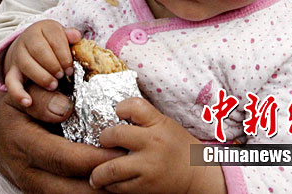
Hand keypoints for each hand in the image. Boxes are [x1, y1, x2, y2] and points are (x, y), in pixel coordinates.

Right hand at [0, 82, 124, 193]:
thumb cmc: (15, 108)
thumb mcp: (22, 94)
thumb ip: (42, 97)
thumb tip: (66, 108)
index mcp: (23, 143)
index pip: (63, 158)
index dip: (93, 158)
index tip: (119, 152)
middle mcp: (27, 172)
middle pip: (69, 189)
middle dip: (101, 186)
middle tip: (128, 173)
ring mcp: (33, 186)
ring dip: (96, 193)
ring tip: (123, 181)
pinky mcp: (40, 192)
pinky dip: (88, 193)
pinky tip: (108, 184)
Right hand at [4, 20, 80, 106]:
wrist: (30, 45)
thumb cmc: (52, 42)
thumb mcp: (62, 35)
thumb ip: (70, 36)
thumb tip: (76, 36)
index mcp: (43, 28)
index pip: (53, 37)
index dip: (63, 53)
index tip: (70, 68)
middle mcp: (27, 39)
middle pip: (38, 49)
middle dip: (53, 65)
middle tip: (63, 76)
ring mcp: (18, 55)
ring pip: (26, 64)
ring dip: (41, 76)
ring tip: (54, 85)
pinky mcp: (12, 70)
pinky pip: (11, 81)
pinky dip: (18, 93)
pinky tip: (28, 102)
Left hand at [90, 98, 226, 193]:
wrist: (196, 174)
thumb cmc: (178, 145)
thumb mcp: (165, 123)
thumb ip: (144, 119)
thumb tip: (116, 114)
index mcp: (158, 123)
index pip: (133, 106)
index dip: (120, 107)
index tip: (117, 112)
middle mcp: (152, 143)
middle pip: (115, 135)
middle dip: (104, 138)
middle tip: (103, 142)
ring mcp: (148, 167)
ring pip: (111, 168)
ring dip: (98, 171)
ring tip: (94, 173)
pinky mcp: (146, 187)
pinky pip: (119, 187)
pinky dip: (109, 185)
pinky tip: (108, 182)